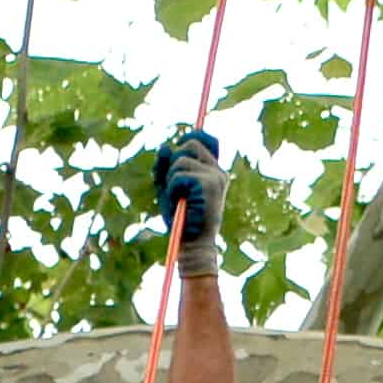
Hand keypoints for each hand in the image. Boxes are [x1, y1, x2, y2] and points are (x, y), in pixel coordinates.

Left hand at [152, 128, 226, 277]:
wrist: (193, 245)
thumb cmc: (182, 221)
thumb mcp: (170, 190)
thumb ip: (165, 168)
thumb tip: (164, 146)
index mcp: (213, 171)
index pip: (206, 140)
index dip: (192, 137)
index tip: (178, 146)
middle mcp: (217, 171)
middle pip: (190, 143)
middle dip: (174, 161)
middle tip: (175, 186)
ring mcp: (214, 176)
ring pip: (180, 160)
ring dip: (171, 179)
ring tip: (178, 199)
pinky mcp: (208, 184)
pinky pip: (178, 175)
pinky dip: (173, 189)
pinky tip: (180, 204)